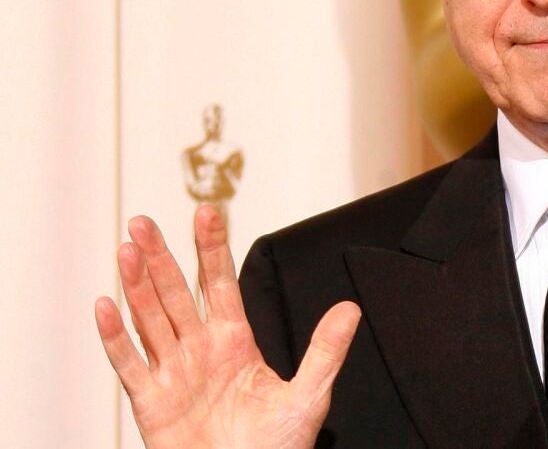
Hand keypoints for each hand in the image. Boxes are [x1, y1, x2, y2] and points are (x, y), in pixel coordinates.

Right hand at [95, 204, 360, 447]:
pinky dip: (116, 337)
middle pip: (176, 294)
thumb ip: (325, 351)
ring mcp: (174, 373)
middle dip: (162, 258)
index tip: (207, 212)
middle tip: (145, 222)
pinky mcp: (152, 403)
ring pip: (150, 320)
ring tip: (127, 250)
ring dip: (136, 285)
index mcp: (236, 342)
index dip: (211, 248)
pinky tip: (106, 306)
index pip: (220, 284)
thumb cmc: (276, 448)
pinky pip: (129, 364)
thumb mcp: (309, 396)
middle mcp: (201, 351)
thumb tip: (350, 309)